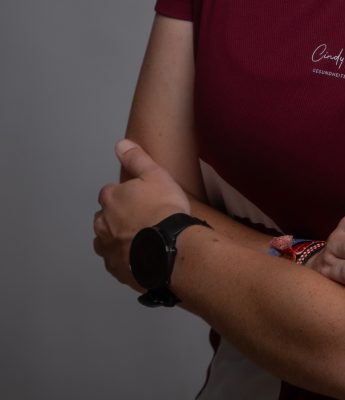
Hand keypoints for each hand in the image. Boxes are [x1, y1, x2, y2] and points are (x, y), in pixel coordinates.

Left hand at [93, 139, 190, 288]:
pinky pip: (115, 261)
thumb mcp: (155, 174)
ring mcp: (108, 249)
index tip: (140, 198)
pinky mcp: (116, 269)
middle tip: (141, 218)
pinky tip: (140, 256)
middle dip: (117, 217)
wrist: (171, 248)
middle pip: (104, 217)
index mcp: (111, 199)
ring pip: (105, 240)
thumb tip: (120, 145)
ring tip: (140, 238)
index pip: (109, 193)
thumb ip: (136, 159)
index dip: (125, 194)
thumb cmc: (165, 209)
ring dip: (116, 238)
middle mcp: (103, 224)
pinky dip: (124, 258)